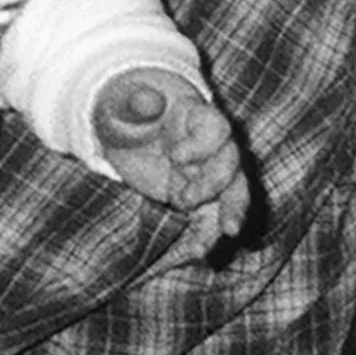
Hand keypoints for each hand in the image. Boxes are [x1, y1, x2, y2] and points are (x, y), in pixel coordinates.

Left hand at [94, 69, 251, 250]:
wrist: (131, 130)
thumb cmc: (129, 110)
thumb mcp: (124, 102)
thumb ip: (135, 101)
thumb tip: (145, 101)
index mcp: (200, 117)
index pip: (217, 129)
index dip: (202, 145)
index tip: (175, 157)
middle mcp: (214, 148)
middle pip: (231, 166)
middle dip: (214, 186)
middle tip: (185, 201)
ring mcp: (210, 175)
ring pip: (231, 196)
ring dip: (225, 219)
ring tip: (208, 244)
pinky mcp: (201, 198)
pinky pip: (211, 218)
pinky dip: (205, 236)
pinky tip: (195, 253)